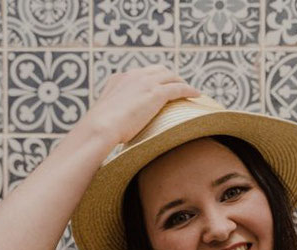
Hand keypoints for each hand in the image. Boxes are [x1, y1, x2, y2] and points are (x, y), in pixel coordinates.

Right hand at [82, 65, 201, 144]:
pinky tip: (197, 95)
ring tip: (190, 91)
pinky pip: (178, 88)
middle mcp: (132, 76)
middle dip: (170, 77)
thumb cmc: (99, 131)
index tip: (159, 86)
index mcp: (119, 79)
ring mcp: (145, 83)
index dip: (153, 79)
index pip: (140, 74)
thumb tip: (112, 128)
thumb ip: (112, 116)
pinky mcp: (156, 93)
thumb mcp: (105, 118)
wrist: (100, 128)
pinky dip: (189, 90)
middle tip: (178, 86)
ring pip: (170, 77)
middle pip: (158, 70)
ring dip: (181, 82)